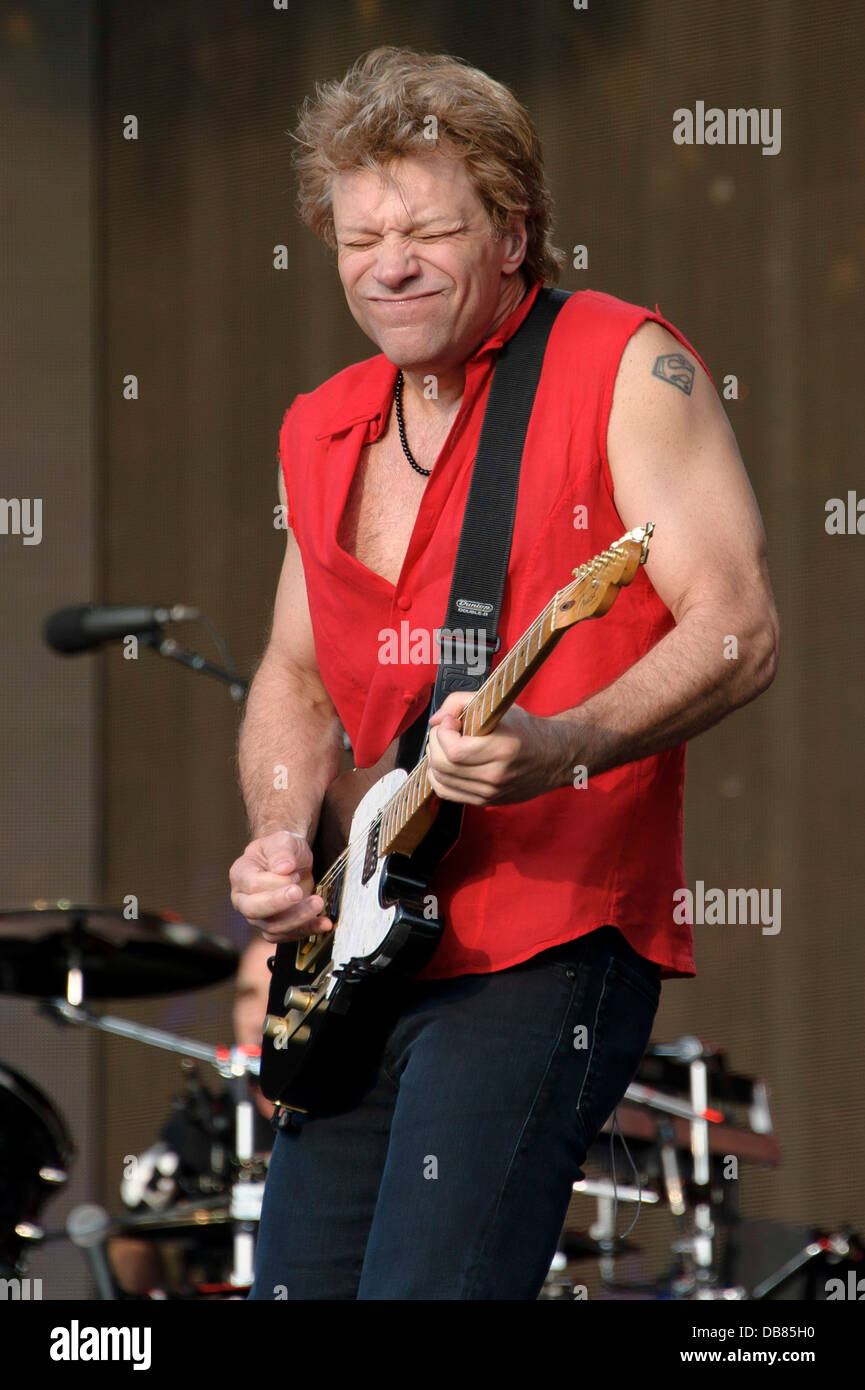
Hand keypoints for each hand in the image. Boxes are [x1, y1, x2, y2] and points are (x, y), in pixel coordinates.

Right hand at [229, 829, 332, 942]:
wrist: (292, 861)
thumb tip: (282, 868)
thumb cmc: (282, 850)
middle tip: (299, 893)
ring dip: (298, 919)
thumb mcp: (284, 840)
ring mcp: (258, 917)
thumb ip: (282, 851)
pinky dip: (307, 930)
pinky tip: (324, 923)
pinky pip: (288, 935)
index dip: (275, 882)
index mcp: (241, 874)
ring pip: (272, 927)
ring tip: (318, 904)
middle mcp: (243, 899)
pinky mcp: (274, 928)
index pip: (253, 885)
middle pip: (254, 910)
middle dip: (279, 904)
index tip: (293, 874)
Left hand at [426, 692, 573, 805]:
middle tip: (444, 731)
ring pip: (442, 781)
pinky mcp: (486, 801)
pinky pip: (448, 793)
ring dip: (435, 759)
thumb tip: (436, 720)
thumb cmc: (527, 730)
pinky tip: (446, 764)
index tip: (450, 721)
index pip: (455, 750)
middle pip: (444, 766)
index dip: (443, 733)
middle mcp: (496, 775)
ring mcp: (491, 792)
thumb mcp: (498, 705)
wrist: (554, 757)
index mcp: (502, 749)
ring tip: (445, 745)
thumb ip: (460, 702)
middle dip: (435, 743)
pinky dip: (439, 778)